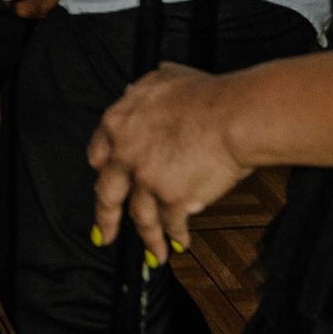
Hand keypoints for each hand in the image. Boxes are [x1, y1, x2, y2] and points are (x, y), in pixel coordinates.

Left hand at [88, 62, 248, 261]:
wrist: (234, 115)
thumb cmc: (208, 95)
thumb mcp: (163, 79)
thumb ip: (142, 91)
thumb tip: (131, 92)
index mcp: (119, 123)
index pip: (98, 154)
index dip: (103, 172)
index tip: (105, 184)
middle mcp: (125, 152)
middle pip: (107, 193)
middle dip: (105, 218)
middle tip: (105, 234)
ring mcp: (146, 178)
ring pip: (139, 217)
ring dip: (147, 239)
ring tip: (153, 254)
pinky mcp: (171, 198)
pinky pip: (171, 224)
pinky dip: (176, 236)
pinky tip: (180, 243)